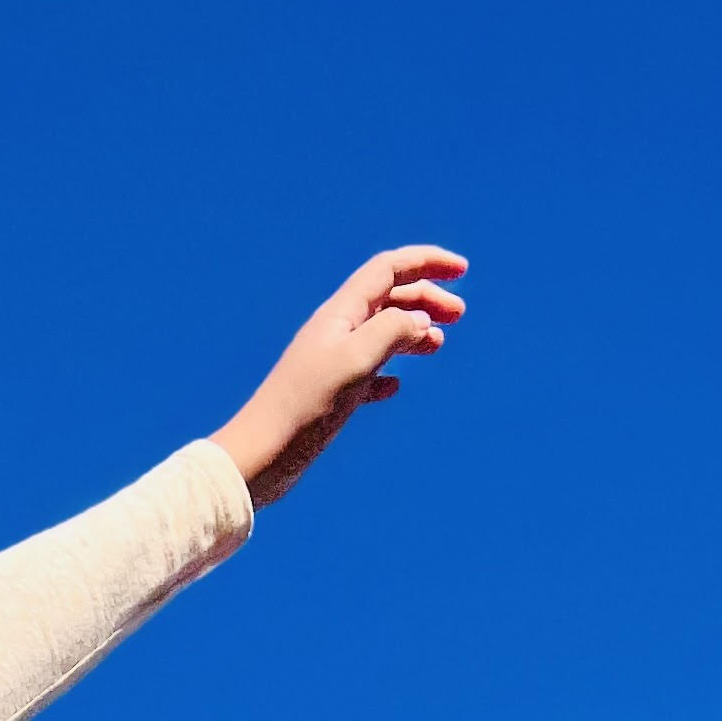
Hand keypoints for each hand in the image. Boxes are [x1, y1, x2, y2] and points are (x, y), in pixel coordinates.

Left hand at [214, 248, 466, 507]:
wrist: (259, 458)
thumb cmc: (304, 408)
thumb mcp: (357, 362)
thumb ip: (392, 330)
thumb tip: (418, 320)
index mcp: (340, 314)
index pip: (389, 269)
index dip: (426, 262)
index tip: (462, 270)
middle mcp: (334, 332)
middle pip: (387, 299)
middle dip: (425, 299)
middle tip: (459, 315)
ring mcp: (329, 364)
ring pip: (379, 335)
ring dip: (412, 332)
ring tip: (438, 346)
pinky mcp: (325, 397)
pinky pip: (363, 374)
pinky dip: (386, 373)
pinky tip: (395, 388)